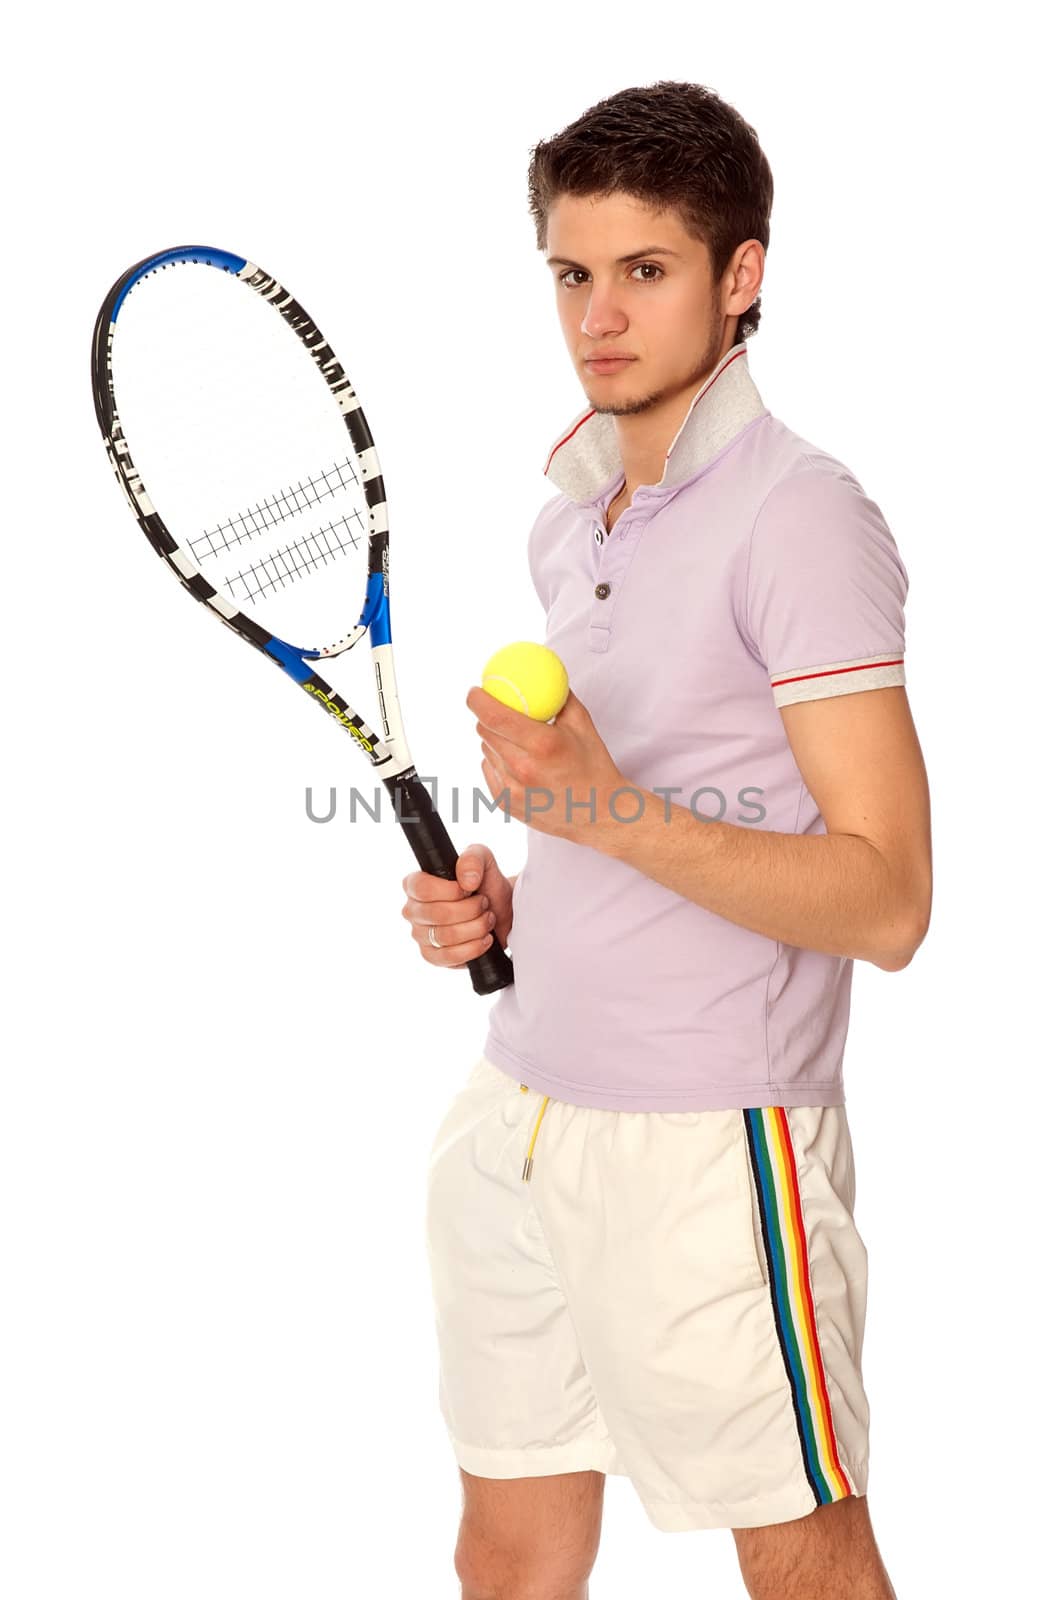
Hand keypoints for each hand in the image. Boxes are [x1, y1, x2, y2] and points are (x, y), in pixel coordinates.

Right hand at [401, 842, 513, 969]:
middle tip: (484, 904)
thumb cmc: (486, 884)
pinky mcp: (432, 957)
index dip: (450, 890)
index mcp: (415, 884)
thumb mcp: (483, 860)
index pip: (422, 888)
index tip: (469, 888)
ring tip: (487, 919)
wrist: (501, 911)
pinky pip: (449, 957)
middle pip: (437, 914)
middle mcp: (413, 910)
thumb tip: (466, 880)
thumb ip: (473, 859)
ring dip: (476, 927)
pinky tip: (484, 938)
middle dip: (470, 909)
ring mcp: (420, 936)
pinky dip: (473, 948)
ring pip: (446, 936)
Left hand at [466, 685, 628, 846]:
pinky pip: (489, 770)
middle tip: (499, 712)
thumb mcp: (582, 725)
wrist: (599, 813)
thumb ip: (560, 697)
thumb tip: (543, 676)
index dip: (478, 700)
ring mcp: (512, 789)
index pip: (495, 716)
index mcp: (542, 744)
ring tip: (520, 744)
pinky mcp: (505, 804)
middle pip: (485, 731)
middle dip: (487, 718)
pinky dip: (498, 762)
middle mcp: (523, 768)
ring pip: (486, 750)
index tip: (475, 691)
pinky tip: (518, 764)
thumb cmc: (593, 768)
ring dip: (496, 741)